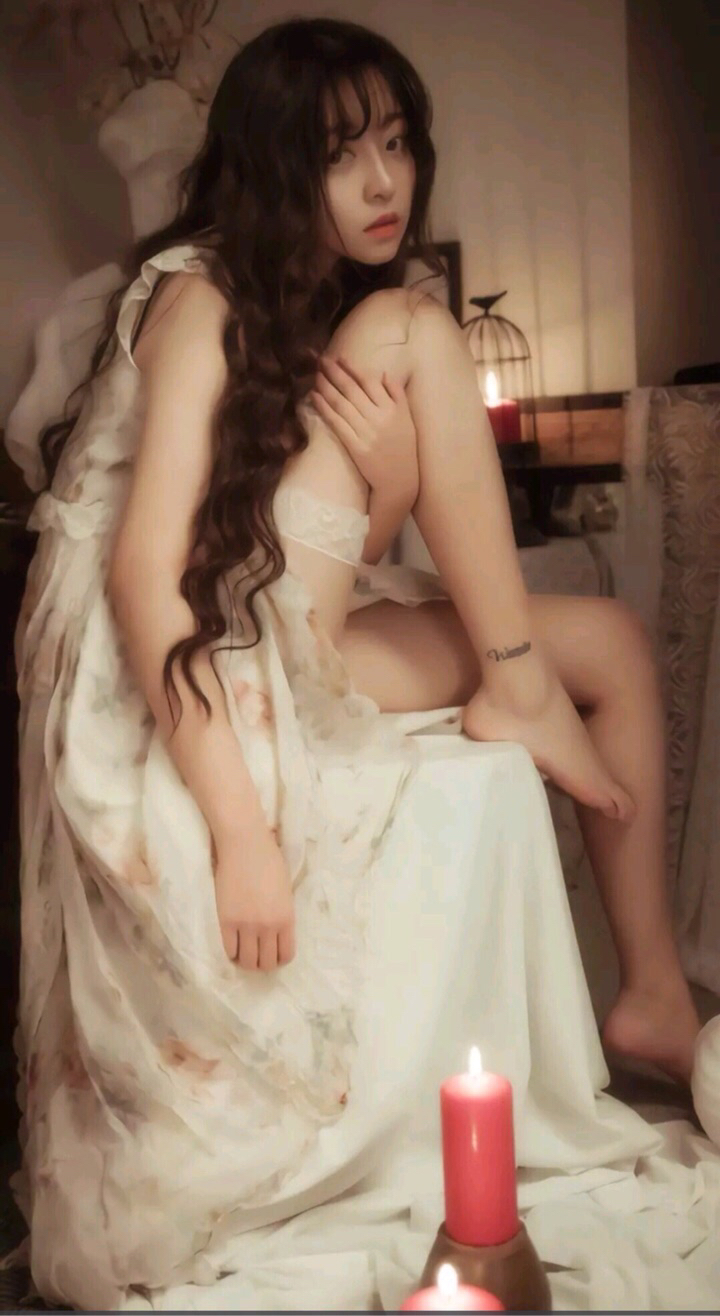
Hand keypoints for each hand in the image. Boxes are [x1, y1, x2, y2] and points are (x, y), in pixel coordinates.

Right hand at [211, 822, 295, 970]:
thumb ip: (283, 913)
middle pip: (266, 963)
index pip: (286, 955)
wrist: (244, 844)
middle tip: (256, 955)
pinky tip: (233, 945)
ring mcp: (247, 925)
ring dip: (246, 961)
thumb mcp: (285, 890)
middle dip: (262, 963)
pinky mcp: (226, 921)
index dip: (279, 959)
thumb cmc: (268, 859)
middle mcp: (268, 926)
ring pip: (247, 962)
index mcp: (287, 918)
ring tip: (243, 952)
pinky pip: (229, 950)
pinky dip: (232, 953)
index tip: (272, 954)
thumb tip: (277, 931)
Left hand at [310, 354, 418, 502]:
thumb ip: (397, 395)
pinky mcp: (355, 447)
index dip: (352, 369)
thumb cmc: (404, 449)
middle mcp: (379, 418)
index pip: (369, 382)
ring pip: (342, 404)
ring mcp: (366, 433)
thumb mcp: (407, 419)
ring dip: (327, 387)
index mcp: (392, 409)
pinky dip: (324, 408)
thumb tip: (384, 373)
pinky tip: (315, 397)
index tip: (340, 358)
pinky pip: (337, 423)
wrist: (400, 481)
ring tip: (316, 375)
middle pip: (352, 390)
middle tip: (321, 360)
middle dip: (335, 373)